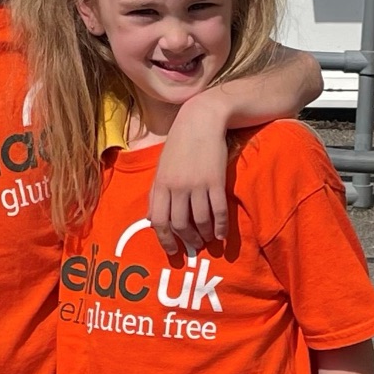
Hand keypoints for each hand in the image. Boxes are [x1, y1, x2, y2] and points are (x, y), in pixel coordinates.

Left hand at [149, 95, 230, 256]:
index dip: (165, 240)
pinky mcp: (216, 181)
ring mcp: (197, 184)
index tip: (172, 251)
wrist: (201, 121)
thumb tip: (151, 219)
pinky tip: (221, 234)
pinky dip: (220, 226)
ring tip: (208, 239)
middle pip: (180, 224)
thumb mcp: (162, 167)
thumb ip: (156, 193)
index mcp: (161, 184)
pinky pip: (218, 211)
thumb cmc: (180, 144)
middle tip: (194, 246)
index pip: (159, 221)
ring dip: (205, 234)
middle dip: (188, 239)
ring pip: (200, 220)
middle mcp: (177, 187)